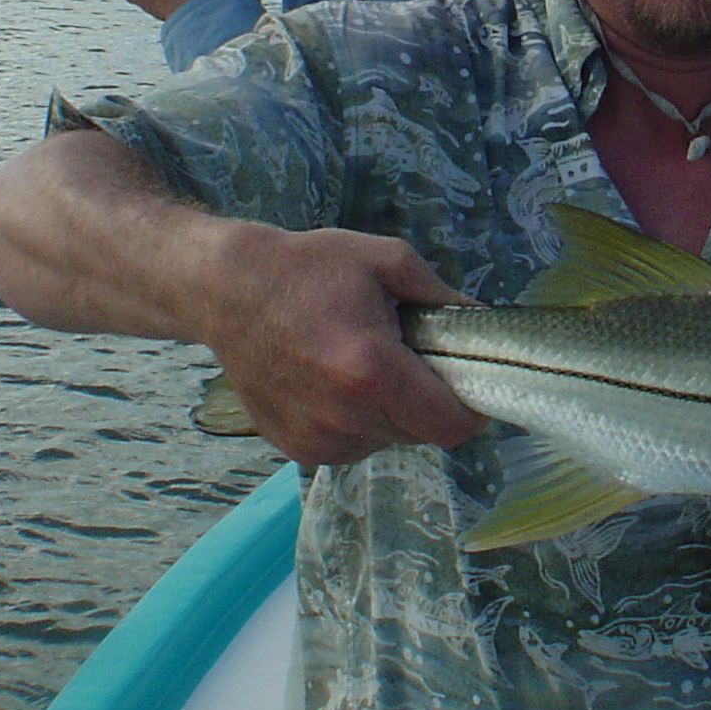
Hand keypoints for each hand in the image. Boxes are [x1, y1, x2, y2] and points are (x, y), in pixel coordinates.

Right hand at [201, 226, 486, 466]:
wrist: (227, 290)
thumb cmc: (308, 269)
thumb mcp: (386, 261)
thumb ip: (443, 297)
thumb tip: (484, 324)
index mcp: (371, 371)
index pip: (451, 425)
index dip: (471, 408)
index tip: (467, 381)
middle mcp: (344, 416)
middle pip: (421, 434)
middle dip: (428, 402)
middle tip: (409, 361)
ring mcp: (317, 439)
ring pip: (386, 442)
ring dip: (390, 413)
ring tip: (361, 366)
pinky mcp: (296, 449)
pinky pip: (351, 446)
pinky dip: (356, 422)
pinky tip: (333, 382)